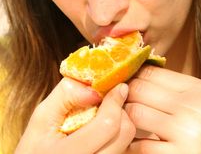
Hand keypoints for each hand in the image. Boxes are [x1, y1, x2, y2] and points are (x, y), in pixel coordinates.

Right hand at [15, 78, 134, 153]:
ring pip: (128, 143)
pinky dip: (120, 138)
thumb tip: (94, 87)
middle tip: (108, 103)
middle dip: (120, 111)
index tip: (117, 86)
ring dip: (121, 125)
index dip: (115, 100)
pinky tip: (104, 134)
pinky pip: (126, 151)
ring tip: (103, 119)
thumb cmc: (37, 146)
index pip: (108, 124)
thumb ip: (65, 96)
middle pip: (125, 133)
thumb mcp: (42, 117)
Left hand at [125, 66, 200, 153]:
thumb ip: (173, 85)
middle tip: (121, 97)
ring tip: (127, 116)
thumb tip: (138, 74)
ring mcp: (184, 134)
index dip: (133, 74)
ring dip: (126, 116)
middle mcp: (190, 109)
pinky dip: (133, 142)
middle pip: (139, 90)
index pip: (151, 72)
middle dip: (126, 93)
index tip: (126, 79)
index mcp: (196, 89)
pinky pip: (141, 145)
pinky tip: (135, 139)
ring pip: (135, 114)